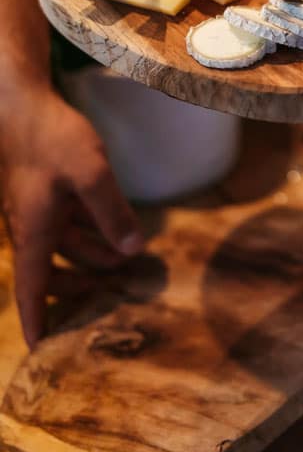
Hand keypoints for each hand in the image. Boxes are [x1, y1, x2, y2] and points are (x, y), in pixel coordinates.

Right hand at [0, 87, 143, 347]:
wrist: (21, 102)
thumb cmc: (51, 137)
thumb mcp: (90, 174)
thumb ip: (112, 212)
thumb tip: (132, 251)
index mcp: (33, 231)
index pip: (32, 289)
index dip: (36, 320)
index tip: (40, 349)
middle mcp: (30, 226)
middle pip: (49, 272)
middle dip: (75, 288)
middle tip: (106, 299)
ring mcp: (36, 207)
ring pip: (62, 245)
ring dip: (90, 256)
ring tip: (123, 263)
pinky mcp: (45, 189)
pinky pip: (66, 222)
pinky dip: (88, 231)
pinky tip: (113, 227)